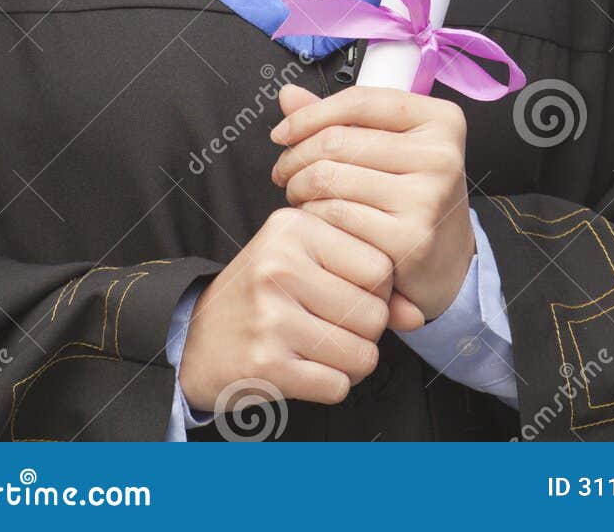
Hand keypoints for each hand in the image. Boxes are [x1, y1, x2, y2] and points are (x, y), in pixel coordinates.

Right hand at [178, 204, 422, 414]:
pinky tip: (307, 372)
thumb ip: (367, 282)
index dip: (378, 291)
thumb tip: (417, 315)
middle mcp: (280, 264)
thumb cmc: (265, 296)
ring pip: (361, 353)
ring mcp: (270, 314)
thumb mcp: (310, 267)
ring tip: (324, 351)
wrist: (196, 339)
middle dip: (367, 332)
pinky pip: (336, 385)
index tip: (352, 295)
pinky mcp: (265, 362)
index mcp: (295, 227)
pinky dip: (332, 386)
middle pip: (374, 313)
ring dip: (352, 363)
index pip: (379, 266)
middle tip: (337, 329)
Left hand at [271, 82, 474, 323]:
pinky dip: (314, 215)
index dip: (309, 115)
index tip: (282, 133)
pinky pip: (337, 214)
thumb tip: (289, 95)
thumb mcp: (389, 148)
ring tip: (299, 195)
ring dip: (299, 187)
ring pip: (331, 177)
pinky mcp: (410, 238)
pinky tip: (314, 220)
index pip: (358, 101)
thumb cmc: (413, 197)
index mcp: (440, 120)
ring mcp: (427, 198)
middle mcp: (440, 155)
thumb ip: (341, 121)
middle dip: (296, 156)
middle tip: (286, 172)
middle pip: (338, 140)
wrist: (447, 263)